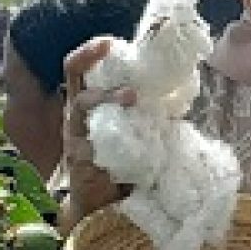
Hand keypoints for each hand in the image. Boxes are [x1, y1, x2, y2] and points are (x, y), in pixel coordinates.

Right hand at [58, 37, 131, 233]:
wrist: (99, 208)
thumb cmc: (119, 165)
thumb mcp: (133, 131)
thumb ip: (146, 113)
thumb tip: (177, 94)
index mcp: (88, 105)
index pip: (79, 69)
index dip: (90, 52)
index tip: (110, 41)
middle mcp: (76, 116)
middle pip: (74, 78)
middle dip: (91, 60)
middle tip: (118, 60)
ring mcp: (73, 137)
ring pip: (81, 106)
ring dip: (107, 98)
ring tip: (132, 97)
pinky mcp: (78, 160)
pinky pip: (89, 144)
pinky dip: (110, 142)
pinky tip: (129, 144)